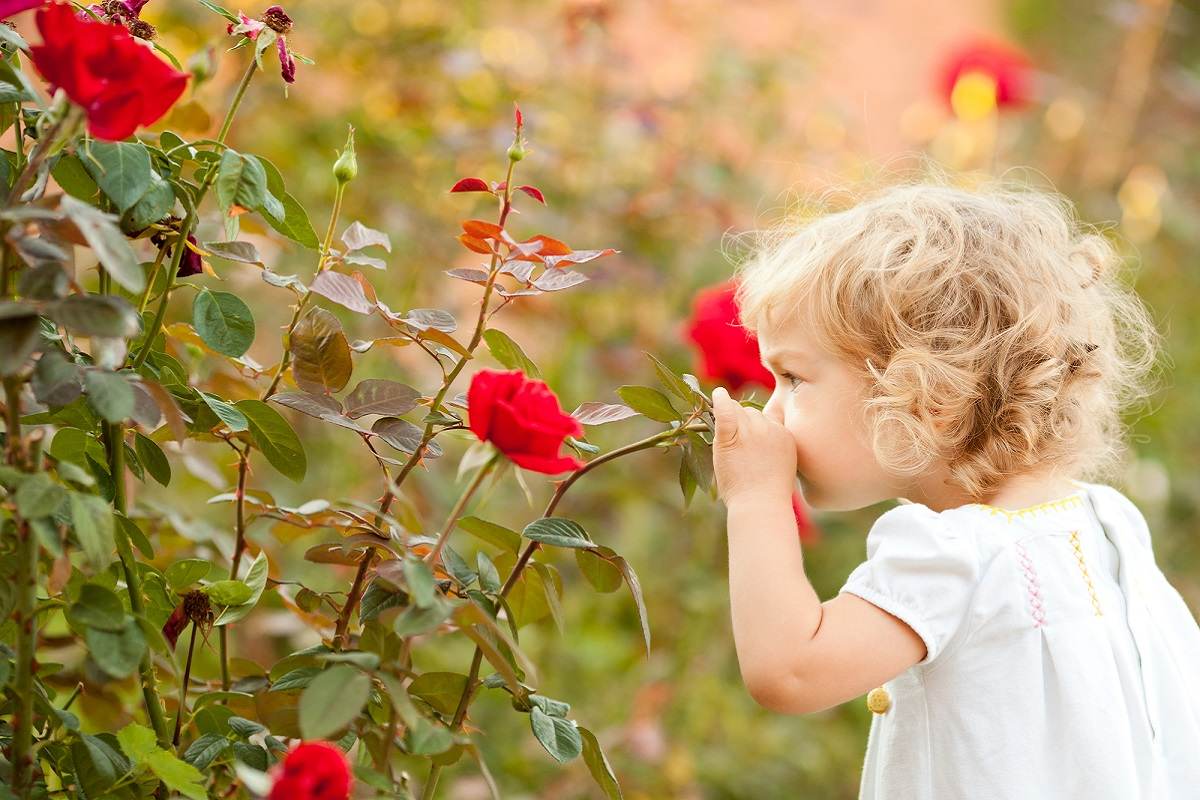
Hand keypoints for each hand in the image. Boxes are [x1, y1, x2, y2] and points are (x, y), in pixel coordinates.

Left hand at [711, 386, 796, 505]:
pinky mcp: (731, 437)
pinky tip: (717, 394)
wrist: (760, 506)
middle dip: (742, 424)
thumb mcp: (782, 465)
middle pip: (751, 412)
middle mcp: (769, 428)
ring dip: (730, 419)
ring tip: (728, 440)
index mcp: (784, 435)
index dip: (756, 426)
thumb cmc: (768, 494)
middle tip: (737, 448)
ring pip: (737, 410)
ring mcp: (750, 431)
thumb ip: (774, 447)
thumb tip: (761, 440)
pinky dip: (719, 401)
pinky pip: (725, 411)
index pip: (767, 417)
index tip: (750, 440)